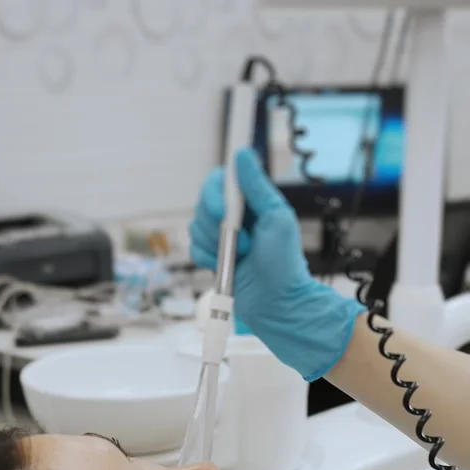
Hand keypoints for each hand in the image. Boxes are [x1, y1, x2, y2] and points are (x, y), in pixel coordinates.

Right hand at [190, 148, 364, 381]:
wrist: (277, 304)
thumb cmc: (284, 264)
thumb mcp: (276, 218)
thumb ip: (257, 186)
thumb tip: (242, 154)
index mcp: (251, 202)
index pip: (220, 180)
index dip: (214, 192)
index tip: (224, 211)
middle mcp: (235, 216)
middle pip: (203, 202)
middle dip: (217, 225)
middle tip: (244, 241)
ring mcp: (222, 238)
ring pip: (196, 226)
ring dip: (215, 244)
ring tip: (241, 257)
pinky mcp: (213, 258)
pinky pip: (194, 249)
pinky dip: (208, 258)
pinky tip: (226, 267)